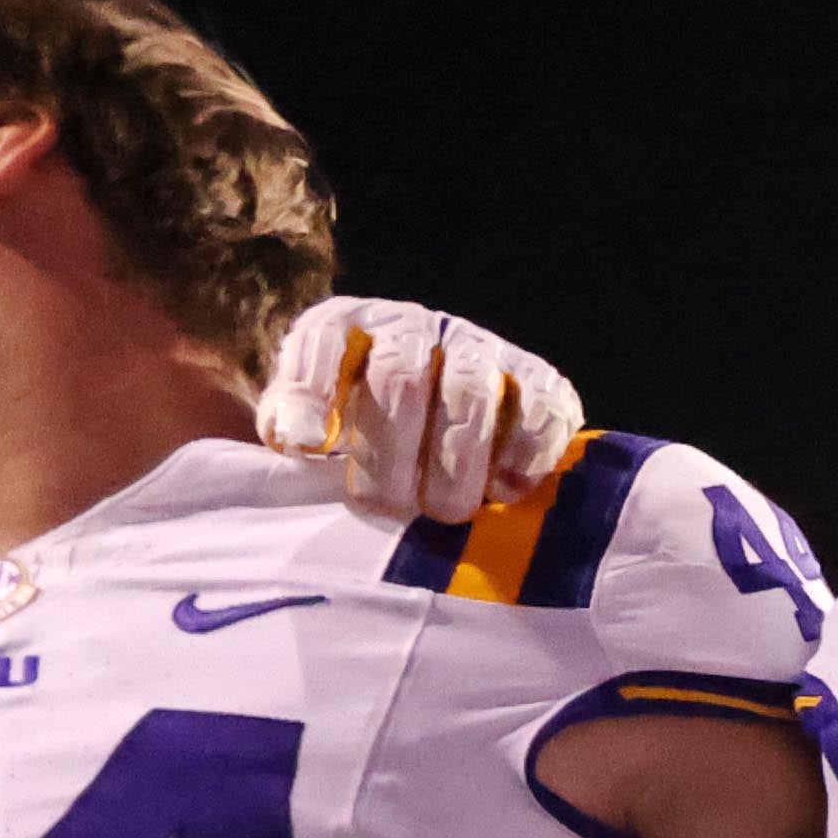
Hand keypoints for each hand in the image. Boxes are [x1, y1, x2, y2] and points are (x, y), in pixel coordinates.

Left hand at [260, 298, 594, 519]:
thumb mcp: (320, 422)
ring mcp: (484, 348)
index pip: (324, 337)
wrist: (460, 419)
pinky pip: (537, 413)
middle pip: (399, 376)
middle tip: (384, 507)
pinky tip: (502, 490)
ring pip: (467, 395)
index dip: (310, 388)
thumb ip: (293, 425)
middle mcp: (418, 325)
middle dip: (389, 454)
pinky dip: (520, 458)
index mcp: (353, 326)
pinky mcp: (544, 381)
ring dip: (454, 467)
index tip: (307, 447)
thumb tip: (295, 438)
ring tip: (444, 511)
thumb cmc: (372, 431)